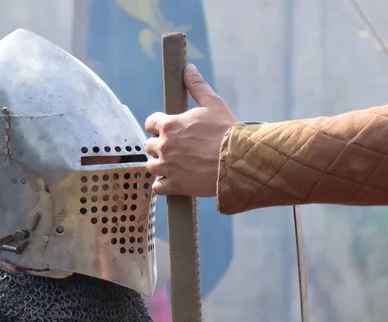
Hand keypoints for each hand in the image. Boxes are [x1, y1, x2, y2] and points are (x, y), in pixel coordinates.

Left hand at [144, 64, 237, 196]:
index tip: (167, 130)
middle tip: (176, 149)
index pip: (150, 123)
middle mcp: (164, 145)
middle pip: (150, 146)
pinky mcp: (174, 185)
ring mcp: (167, 167)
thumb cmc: (226, 131)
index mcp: (169, 124)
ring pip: (152, 166)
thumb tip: (188, 68)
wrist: (238, 160)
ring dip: (161, 165)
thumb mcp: (213, 103)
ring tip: (176, 165)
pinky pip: (158, 186)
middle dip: (160, 146)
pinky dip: (164, 184)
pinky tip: (175, 180)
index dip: (158, 126)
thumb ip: (197, 86)